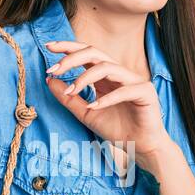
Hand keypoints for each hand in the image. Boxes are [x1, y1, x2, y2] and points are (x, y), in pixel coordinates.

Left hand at [44, 40, 170, 159]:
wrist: (140, 147)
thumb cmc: (116, 129)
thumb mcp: (85, 113)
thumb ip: (68, 98)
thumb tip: (49, 80)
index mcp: (105, 75)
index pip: (86, 54)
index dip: (68, 47)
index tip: (49, 47)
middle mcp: (118, 73)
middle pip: (94, 53)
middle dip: (72, 58)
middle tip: (54, 69)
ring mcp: (133, 80)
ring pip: (107, 67)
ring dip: (85, 78)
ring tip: (71, 91)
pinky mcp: (145, 92)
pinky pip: (124, 90)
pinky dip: (106, 99)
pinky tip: (93, 107)